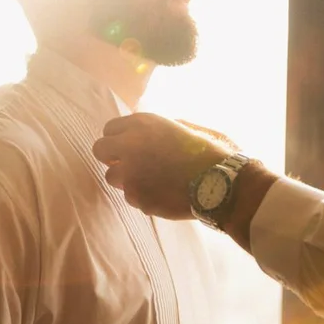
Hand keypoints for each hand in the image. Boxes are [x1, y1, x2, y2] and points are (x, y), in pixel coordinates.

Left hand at [92, 113, 235, 218]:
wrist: (223, 186)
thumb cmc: (213, 153)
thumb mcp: (190, 128)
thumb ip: (165, 127)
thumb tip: (154, 131)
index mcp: (144, 124)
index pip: (110, 128)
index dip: (120, 138)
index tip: (130, 146)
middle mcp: (131, 146)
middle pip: (99, 150)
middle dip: (112, 157)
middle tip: (130, 163)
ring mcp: (131, 175)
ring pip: (112, 177)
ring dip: (126, 179)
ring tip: (152, 181)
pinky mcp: (137, 198)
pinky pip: (131, 197)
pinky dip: (143, 197)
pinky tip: (163, 194)